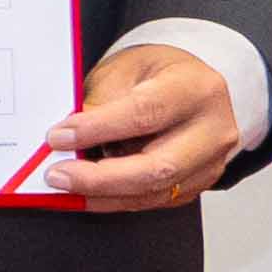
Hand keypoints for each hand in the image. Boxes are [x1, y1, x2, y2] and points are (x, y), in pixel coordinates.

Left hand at [42, 43, 240, 211]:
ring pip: (155, 190)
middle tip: (58, 175)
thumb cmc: (154, 74)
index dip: (99, 129)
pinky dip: (115, 199)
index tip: (58, 137)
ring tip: (66, 187)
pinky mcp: (198, 183)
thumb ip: (100, 103)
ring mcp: (210, 161)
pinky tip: (87, 194)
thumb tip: (66, 140)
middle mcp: (213, 129)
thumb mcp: (123, 71)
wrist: (186, 85)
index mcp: (196, 89)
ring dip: (103, 194)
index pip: (146, 113)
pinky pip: (153, 200)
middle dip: (101, 177)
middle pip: (158, 166)